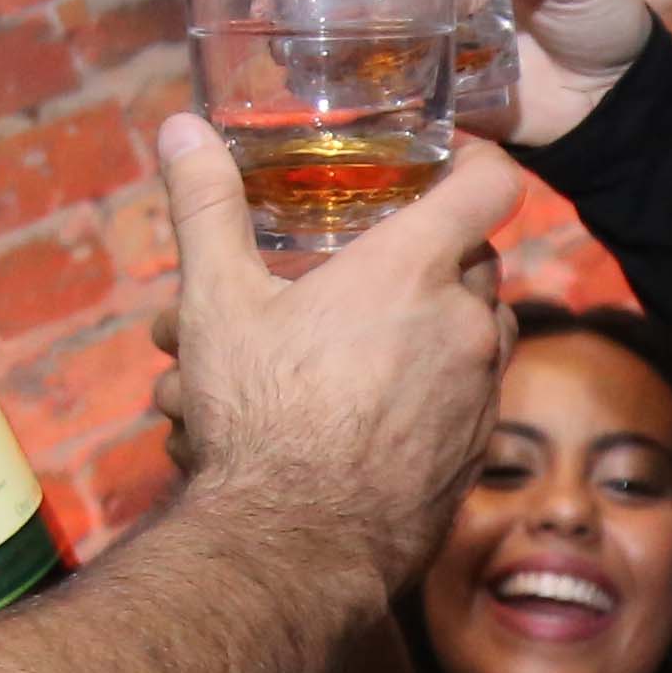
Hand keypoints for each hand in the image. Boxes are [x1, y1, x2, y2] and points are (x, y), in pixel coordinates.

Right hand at [148, 120, 522, 582]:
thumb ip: (206, 207)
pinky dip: (432, 387)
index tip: (449, 161)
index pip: (489, 183)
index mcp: (414, 270)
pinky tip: (369, 404)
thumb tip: (181, 128)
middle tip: (369, 263)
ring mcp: (481, 391)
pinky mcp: (476, 449)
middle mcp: (466, 325)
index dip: (476, 161)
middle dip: (429, 254)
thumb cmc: (259, 418)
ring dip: (433, 322)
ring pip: (476, 330)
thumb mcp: (217, 302)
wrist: (296, 545)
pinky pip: (467, 396)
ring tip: (359, 339)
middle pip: (477, 259)